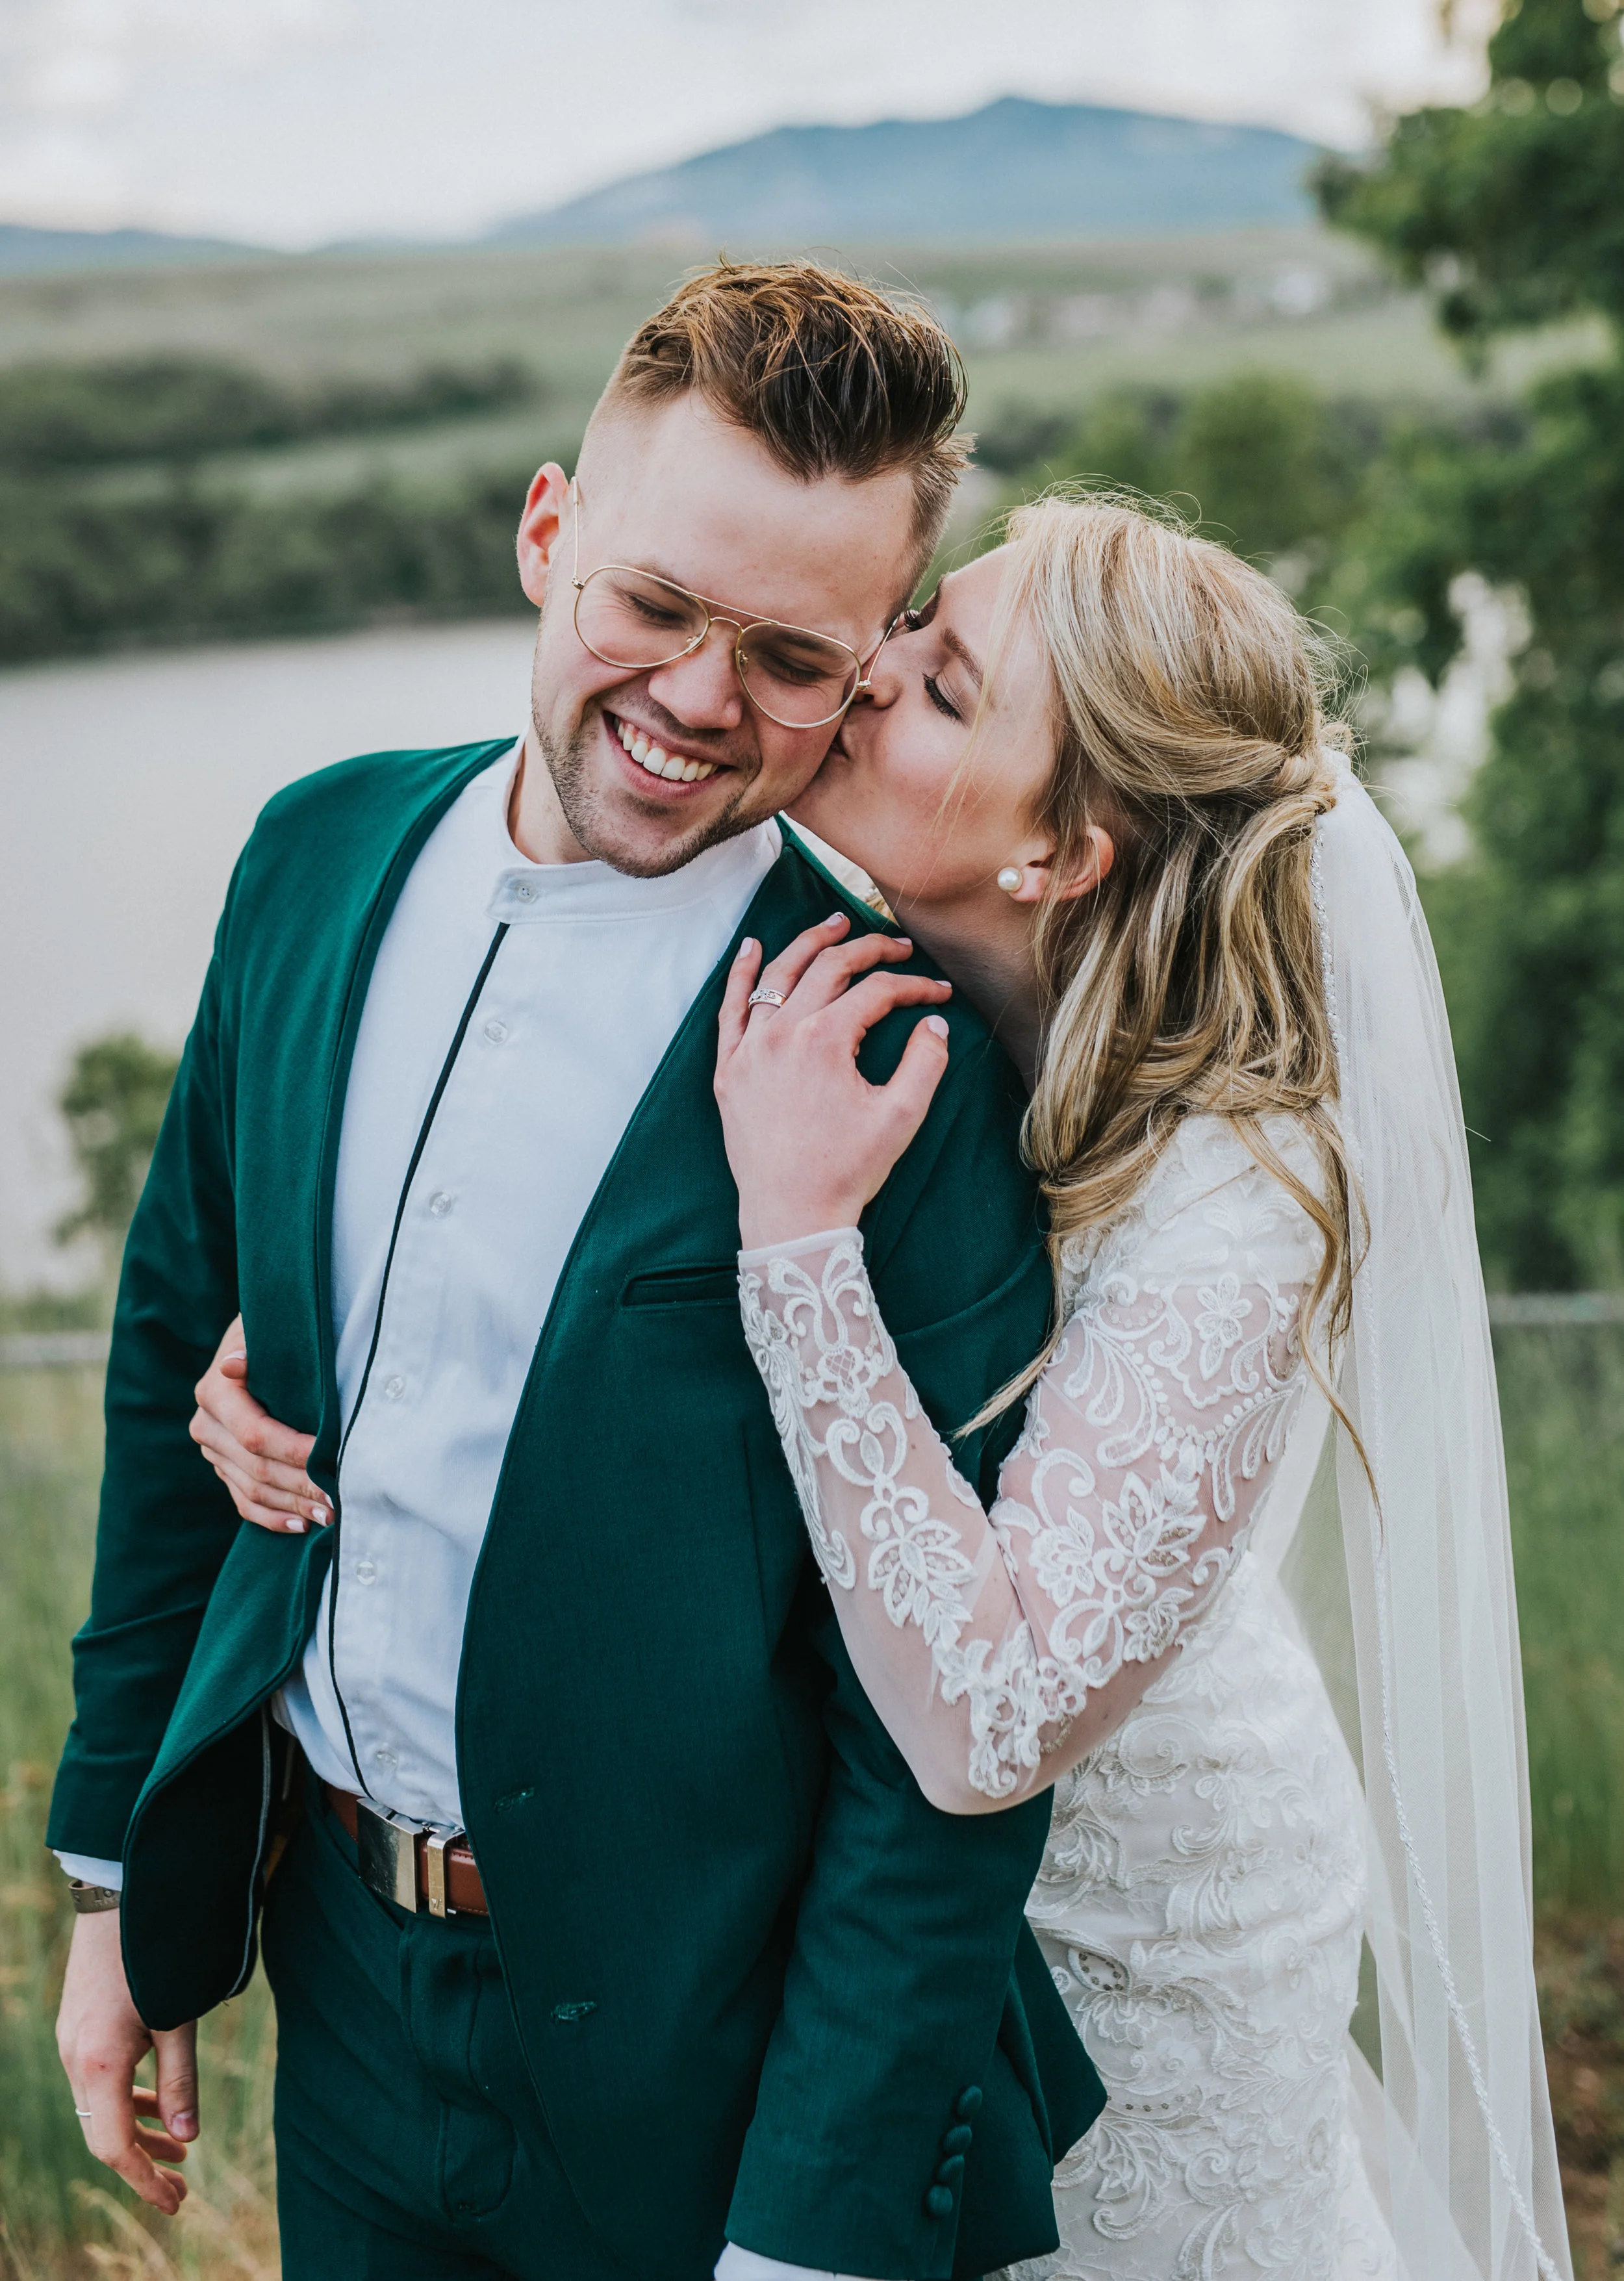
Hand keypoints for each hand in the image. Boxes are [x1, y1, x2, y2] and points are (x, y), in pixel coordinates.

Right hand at [57, 1908, 196, 2215]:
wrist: (118, 1896)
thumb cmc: (155, 1954)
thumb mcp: (179, 2018)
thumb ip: (180, 2080)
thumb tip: (188, 2137)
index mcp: (98, 2063)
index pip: (115, 2147)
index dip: (145, 2181)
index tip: (176, 2203)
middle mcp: (75, 2059)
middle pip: (104, 2135)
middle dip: (142, 2166)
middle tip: (182, 2188)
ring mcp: (72, 2042)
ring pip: (101, 2108)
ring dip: (139, 2132)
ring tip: (181, 2151)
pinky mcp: (78, 2027)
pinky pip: (99, 2081)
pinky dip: (128, 2100)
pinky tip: (157, 2104)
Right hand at [189, 1315, 330, 1532]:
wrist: (256, 1337)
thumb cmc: (272, 1329)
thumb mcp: (264, 1328)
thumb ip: (255, 1347)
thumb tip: (233, 1365)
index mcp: (215, 1393)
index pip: (256, 1434)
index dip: (295, 1452)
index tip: (332, 1459)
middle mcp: (206, 1425)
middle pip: (257, 1468)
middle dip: (302, 1485)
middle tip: (342, 1498)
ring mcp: (213, 1450)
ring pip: (252, 1490)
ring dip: (294, 1505)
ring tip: (332, 1514)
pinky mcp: (223, 1467)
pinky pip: (244, 1501)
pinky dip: (273, 1517)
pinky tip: (301, 1525)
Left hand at [715, 913, 952, 1251]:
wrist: (791, 1215)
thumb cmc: (848, 1170)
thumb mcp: (901, 1117)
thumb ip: (924, 1063)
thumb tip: (934, 1023)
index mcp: (825, 1041)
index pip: (876, 992)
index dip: (914, 988)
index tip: (939, 996)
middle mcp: (782, 1034)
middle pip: (829, 969)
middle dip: (869, 949)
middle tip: (896, 944)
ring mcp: (750, 1049)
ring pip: (779, 975)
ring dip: (809, 943)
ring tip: (835, 923)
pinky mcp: (729, 1070)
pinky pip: (730, 1009)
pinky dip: (741, 974)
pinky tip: (753, 947)